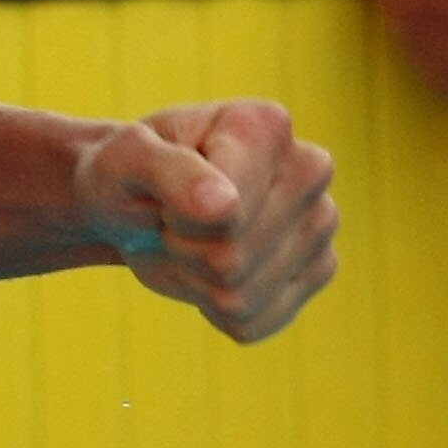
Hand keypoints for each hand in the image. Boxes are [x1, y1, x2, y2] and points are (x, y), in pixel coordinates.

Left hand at [75, 100, 337, 341]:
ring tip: (189, 240)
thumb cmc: (130, 172)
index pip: (224, 213)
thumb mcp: (126, 162)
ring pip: (242, 298)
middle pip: (232, 260)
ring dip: (196, 280)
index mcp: (266, 125)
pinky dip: (214, 308)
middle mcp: (310, 170)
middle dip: (184, 250)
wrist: (142, 201)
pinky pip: (254, 322)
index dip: (176, 215)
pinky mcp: (317, 272)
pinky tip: (209, 270)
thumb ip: (169, 172)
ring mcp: (321, 224)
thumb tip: (224, 205)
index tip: (163, 190)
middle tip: (172, 219)